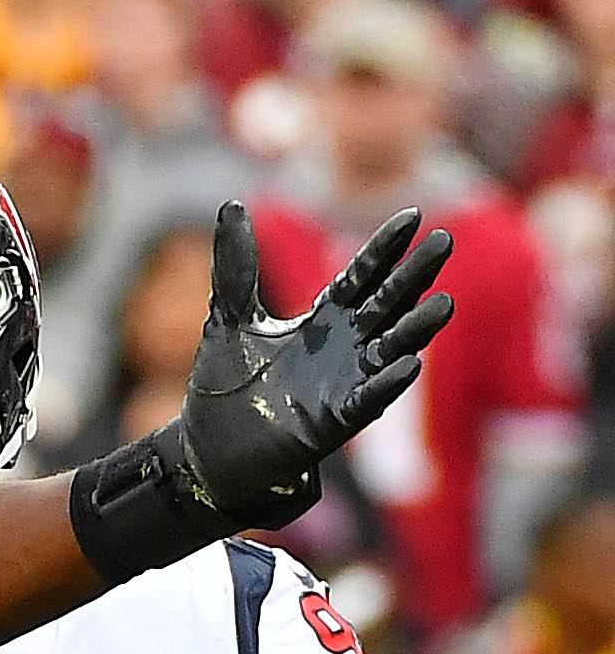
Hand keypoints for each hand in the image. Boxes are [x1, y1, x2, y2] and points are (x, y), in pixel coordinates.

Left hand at [170, 202, 454, 530]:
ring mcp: (345, 382)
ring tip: (444, 303)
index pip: (363, 275)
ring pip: (393, 348)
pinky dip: (388, 382)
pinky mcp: (336, 419)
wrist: (209, 448)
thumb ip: (236, 266)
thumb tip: (231, 204)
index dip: (385, 248)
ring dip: (417, 328)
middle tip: (443, 241)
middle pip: (388, 303)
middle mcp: (344, 346)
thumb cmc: (225, 385)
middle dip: (414, 275)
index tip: (412, 215)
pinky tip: (410, 364)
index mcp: (323, 319)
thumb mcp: (228, 317)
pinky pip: (369, 397)